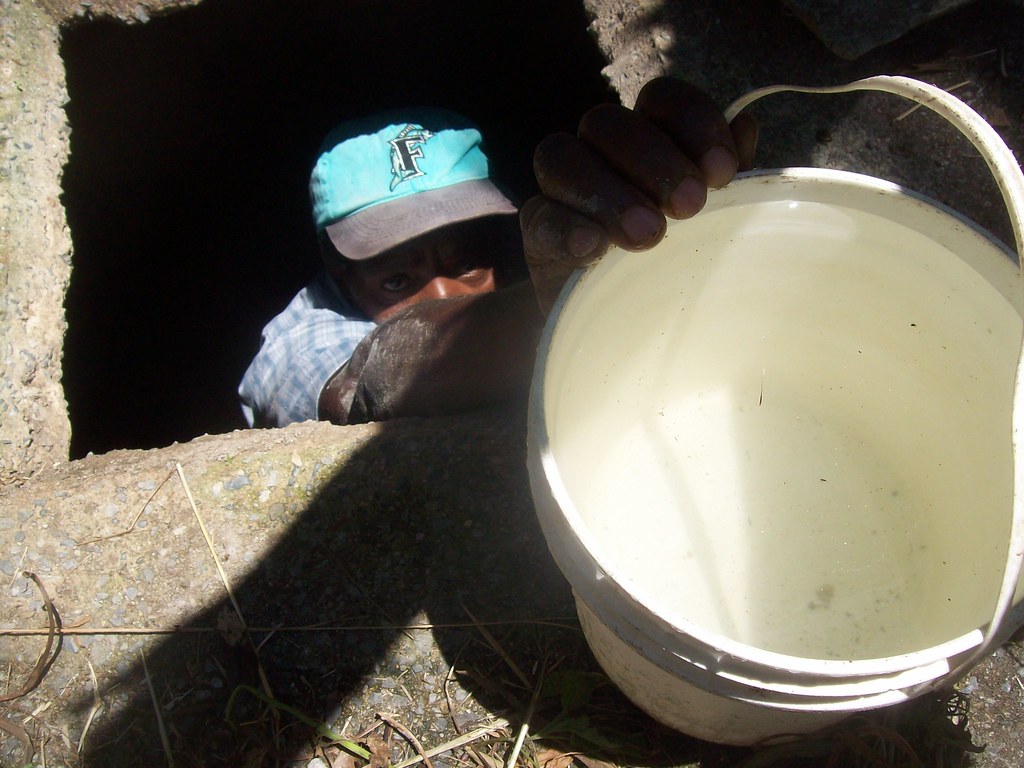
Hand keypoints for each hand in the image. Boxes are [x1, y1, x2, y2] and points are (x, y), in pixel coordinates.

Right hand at [519, 77, 756, 313]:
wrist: (626, 326)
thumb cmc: (676, 262)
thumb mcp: (713, 221)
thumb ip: (725, 177)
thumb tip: (745, 126)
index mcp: (649, 138)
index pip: (662, 99)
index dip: (693, 122)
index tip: (723, 171)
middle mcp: (599, 152)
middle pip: (606, 122)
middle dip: (653, 160)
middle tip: (690, 206)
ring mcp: (561, 191)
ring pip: (560, 156)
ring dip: (607, 191)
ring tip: (648, 235)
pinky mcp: (538, 234)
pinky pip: (537, 216)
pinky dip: (564, 227)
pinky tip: (593, 248)